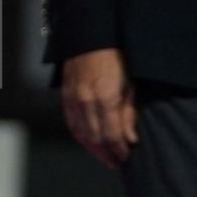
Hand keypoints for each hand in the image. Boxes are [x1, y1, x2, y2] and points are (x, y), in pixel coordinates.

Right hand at [60, 48, 138, 168]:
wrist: (91, 34)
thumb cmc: (117, 55)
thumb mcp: (130, 82)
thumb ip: (128, 112)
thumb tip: (130, 139)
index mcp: (105, 96)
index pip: (112, 134)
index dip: (119, 150)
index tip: (126, 157)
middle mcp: (86, 100)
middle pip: (95, 138)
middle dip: (107, 154)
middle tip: (117, 163)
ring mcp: (73, 98)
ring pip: (81, 134)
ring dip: (93, 149)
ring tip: (105, 157)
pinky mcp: (66, 94)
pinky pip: (71, 122)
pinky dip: (80, 136)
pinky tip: (89, 142)